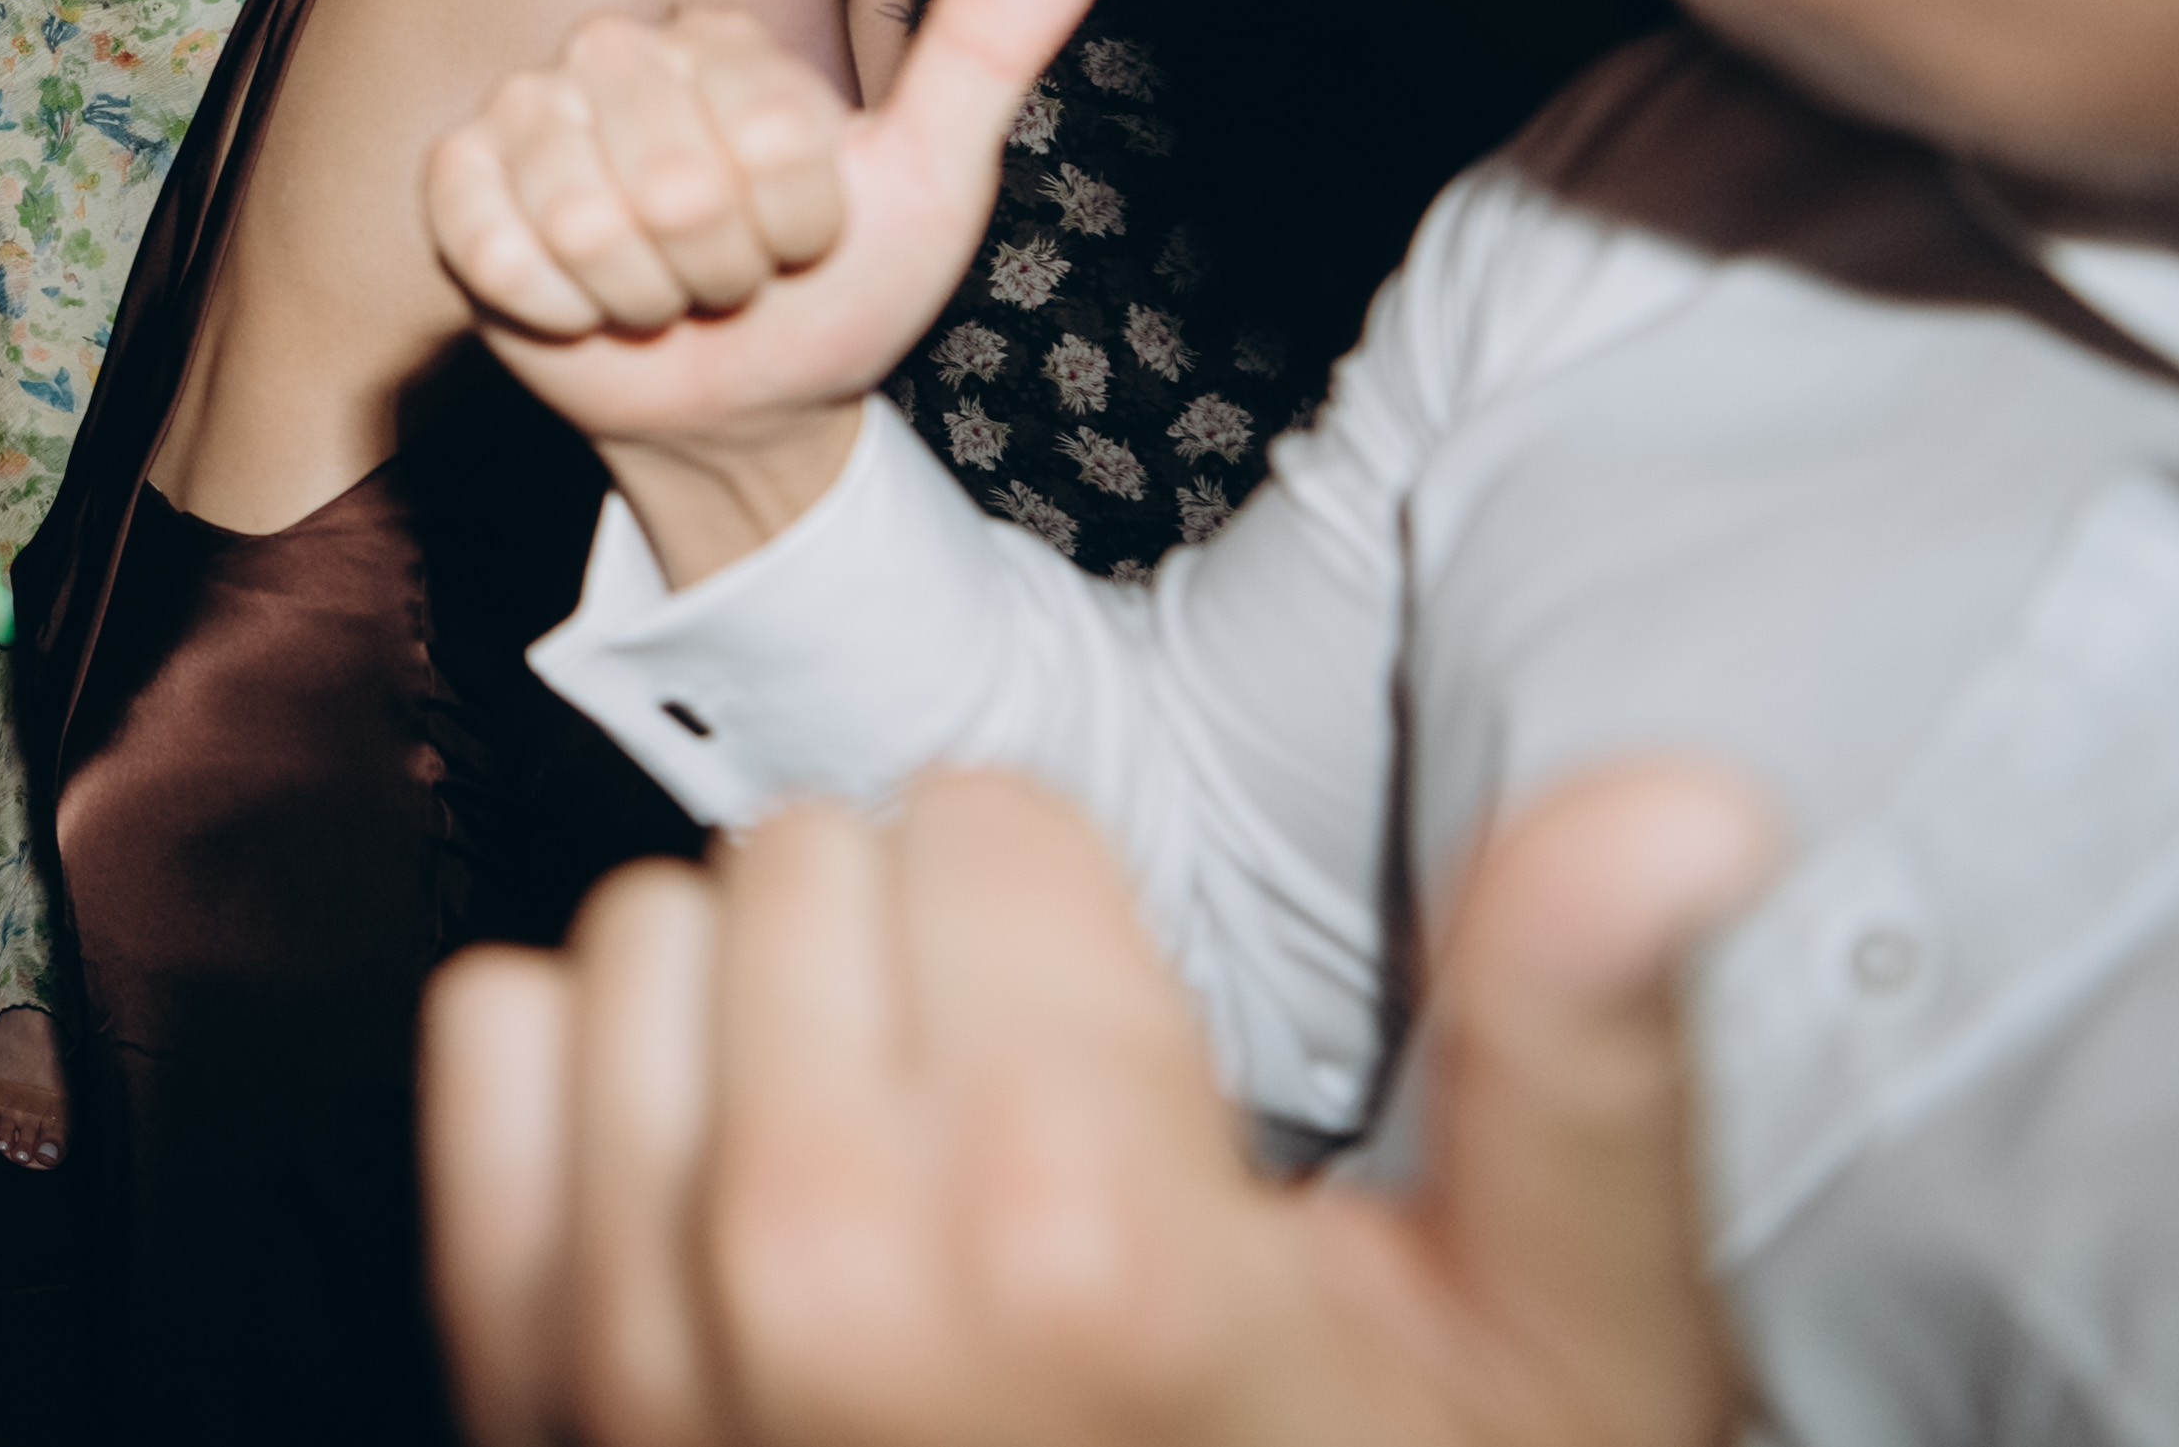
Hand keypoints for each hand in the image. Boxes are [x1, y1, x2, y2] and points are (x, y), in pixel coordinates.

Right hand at [425, 0, 1103, 569]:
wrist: (740, 402)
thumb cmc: (835, 290)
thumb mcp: (930, 184)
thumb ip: (982, 58)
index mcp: (720, 38)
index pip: (768, 132)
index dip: (798, 221)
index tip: (804, 240)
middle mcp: (614, 56)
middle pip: (671, 182)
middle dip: (720, 269)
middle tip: (730, 276)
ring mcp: (525, 116)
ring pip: (582, 220)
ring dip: (640, 297)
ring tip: (661, 291)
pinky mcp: (456, 187)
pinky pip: (493, 244)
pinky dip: (555, 307)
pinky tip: (581, 305)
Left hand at [427, 759, 1778, 1446]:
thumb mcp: (1552, 1350)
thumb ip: (1578, 1051)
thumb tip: (1684, 797)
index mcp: (1076, 1237)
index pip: (988, 824)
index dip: (1083, 945)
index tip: (1141, 1100)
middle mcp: (817, 1275)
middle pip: (814, 857)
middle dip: (925, 967)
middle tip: (1028, 1156)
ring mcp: (636, 1344)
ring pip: (651, 929)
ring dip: (758, 1019)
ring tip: (892, 1188)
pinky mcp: (518, 1383)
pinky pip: (494, 1037)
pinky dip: (596, 1088)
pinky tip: (729, 1208)